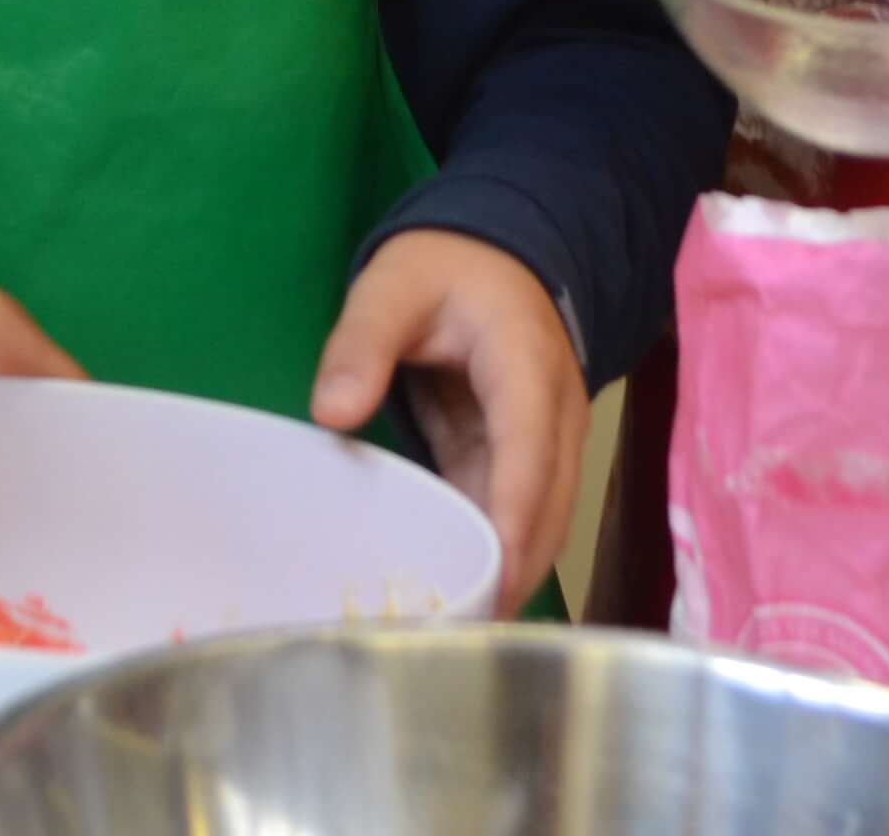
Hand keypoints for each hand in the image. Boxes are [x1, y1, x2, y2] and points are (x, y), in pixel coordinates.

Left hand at [312, 231, 587, 606]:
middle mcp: (554, 412)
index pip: (529, 452)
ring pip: (540, 520)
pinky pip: (516, 515)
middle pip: (547, 503)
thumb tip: (334, 413)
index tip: (493, 581)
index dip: (514, 518)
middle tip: (460, 636)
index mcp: (526, 365)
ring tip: (456, 633)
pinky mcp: (523, 458)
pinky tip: (458, 596)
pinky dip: (494, 555)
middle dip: (514, 571)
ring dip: (507, 573)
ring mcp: (546, 440)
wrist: (496, 251)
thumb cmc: (444, 267)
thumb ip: (362, 342)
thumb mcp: (392, 286)